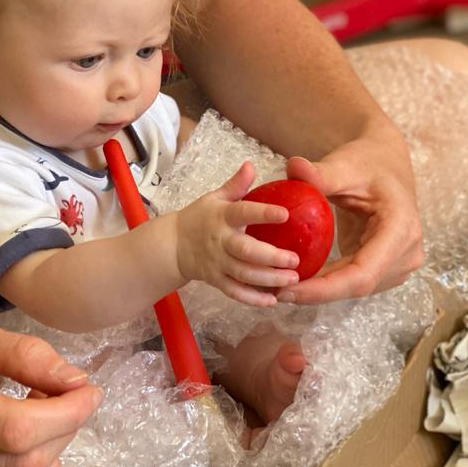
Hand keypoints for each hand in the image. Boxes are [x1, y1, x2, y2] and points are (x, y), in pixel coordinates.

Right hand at [0, 318, 100, 466]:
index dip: (68, 412)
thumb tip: (75, 379)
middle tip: (68, 397)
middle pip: (23, 464)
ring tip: (46, 417)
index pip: (17, 428)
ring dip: (54, 453)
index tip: (89, 389)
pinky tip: (30, 447)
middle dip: (66, 429)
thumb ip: (24, 353)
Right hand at [175, 161, 299, 306]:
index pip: (243, 212)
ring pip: (243, 275)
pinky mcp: (216, 281)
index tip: (286, 213)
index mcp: (222, 217)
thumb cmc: (200, 218)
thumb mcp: (215, 197)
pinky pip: (235, 292)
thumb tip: (250, 165)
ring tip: (293, 279)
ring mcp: (218, 264)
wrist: (173, 245)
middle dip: (271, 257)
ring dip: (268, 279)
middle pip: (245, 251)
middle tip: (295, 260)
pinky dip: (252, 299)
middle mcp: (220, 241)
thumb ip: (236, 184)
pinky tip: (272, 301)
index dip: (263, 213)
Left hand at [278, 128, 423, 303]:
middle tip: (272, 291)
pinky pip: (352, 282)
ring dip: (317, 291)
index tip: (286, 290)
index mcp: (401, 228)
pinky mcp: (387, 268)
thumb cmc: (367, 161)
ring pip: (354, 289)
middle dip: (314, 293)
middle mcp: (407, 252)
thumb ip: (320, 173)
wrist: (387, 163)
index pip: (362, 273)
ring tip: (278, 286)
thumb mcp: (345, 165)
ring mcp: (400, 264)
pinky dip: (325, 283)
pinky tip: (296, 277)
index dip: (324, 289)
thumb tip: (292, 166)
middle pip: (357, 285)